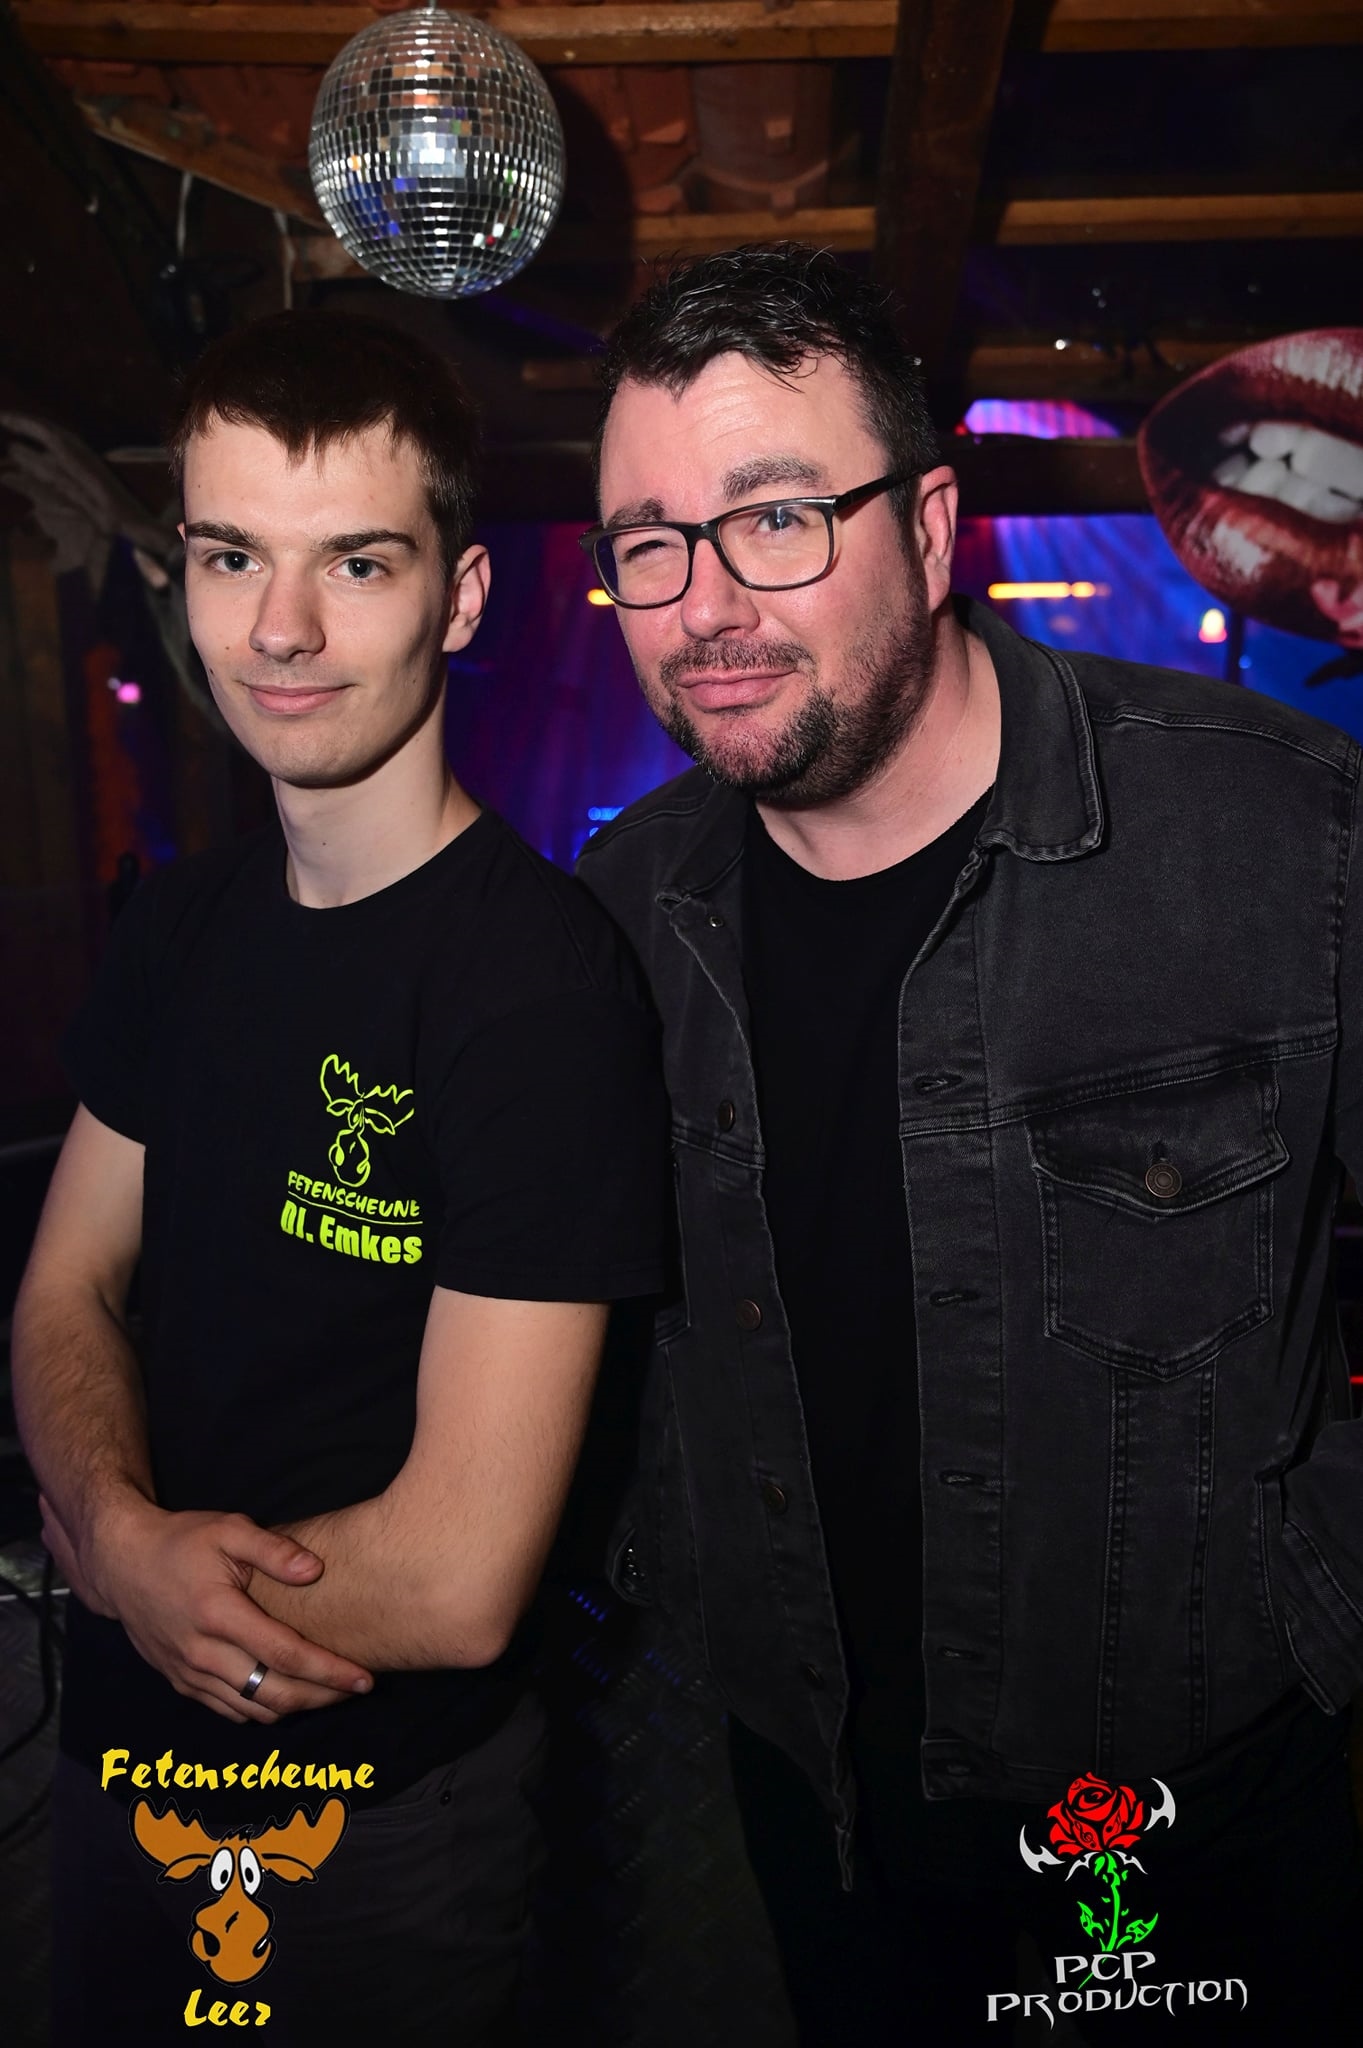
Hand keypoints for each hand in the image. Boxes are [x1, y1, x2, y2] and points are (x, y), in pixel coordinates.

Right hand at [51, 1492, 374, 1724]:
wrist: (122, 1565)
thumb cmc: (181, 1541)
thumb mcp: (228, 1530)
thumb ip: (274, 1549)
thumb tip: (315, 1570)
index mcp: (218, 1614)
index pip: (285, 1655)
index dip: (329, 1671)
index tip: (363, 1678)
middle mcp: (202, 1653)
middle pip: (273, 1694)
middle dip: (322, 1697)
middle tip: (357, 1689)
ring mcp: (189, 1674)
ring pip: (253, 1710)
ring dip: (296, 1707)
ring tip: (330, 1692)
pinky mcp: (181, 1682)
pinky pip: (229, 1710)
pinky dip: (262, 1709)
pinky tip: (287, 1693)